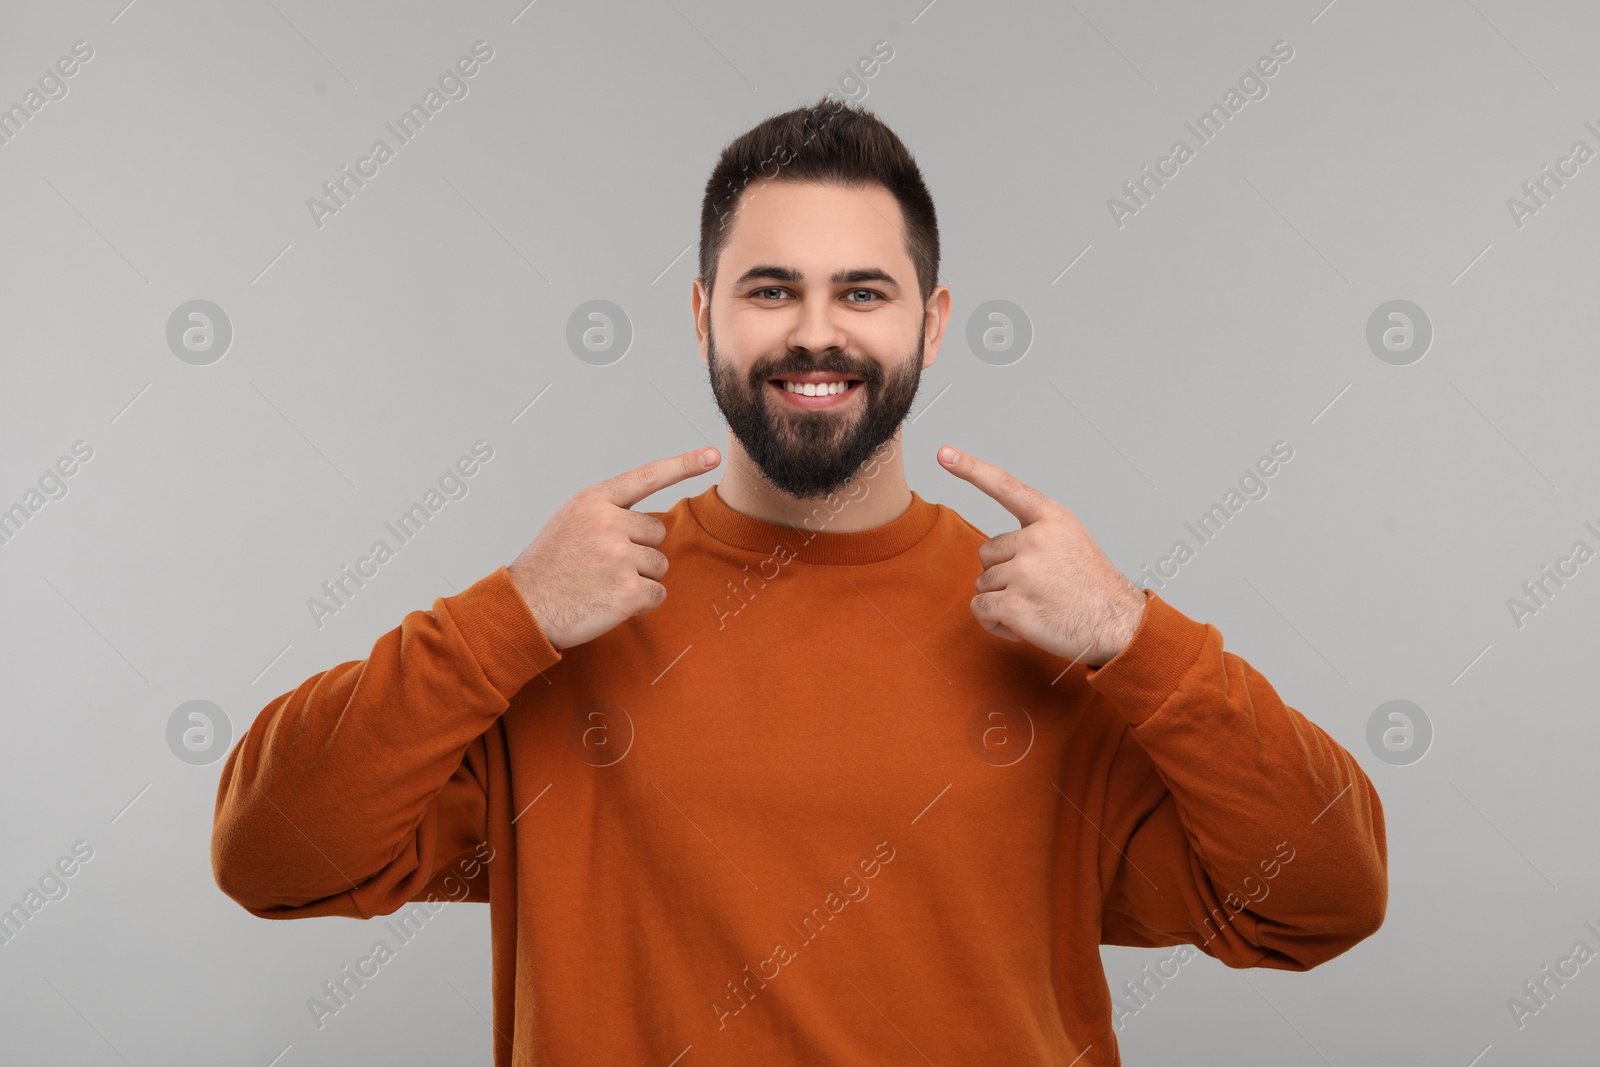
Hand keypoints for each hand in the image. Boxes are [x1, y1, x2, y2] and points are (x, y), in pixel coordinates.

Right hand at [507, 447, 720, 649]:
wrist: (523, 607)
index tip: (712, 455)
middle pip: (657, 533)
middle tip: (603, 566)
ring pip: (659, 565)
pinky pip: (657, 594)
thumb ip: (608, 514)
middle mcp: (608, 523)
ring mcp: (619, 556)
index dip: (683, 464)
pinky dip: (641, 604)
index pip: (646, 477)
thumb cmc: (549, 567)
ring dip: (639, 579)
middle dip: (640, 552)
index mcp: (593, 501)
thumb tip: (652, 526)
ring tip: (602, 584)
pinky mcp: (627, 590)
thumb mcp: (570, 522)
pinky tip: (609, 602)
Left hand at [939, 445, 1145, 668]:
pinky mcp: (1014, 605)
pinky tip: (1022, 626)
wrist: (1118, 626)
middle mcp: (1036, 539)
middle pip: (987, 552)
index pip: (1006, 487)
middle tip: (1038, 588)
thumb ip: (1036, 535)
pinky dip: (995, 623)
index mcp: (1052, 519)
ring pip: (983, 583)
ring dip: (1001, 600)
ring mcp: (1024, 572)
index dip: (972, 469)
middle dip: (1003, 573)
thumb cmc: (1093, 588)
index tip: (945, 453)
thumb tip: (994, 552)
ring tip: (1038, 607)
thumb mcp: (1072, 542)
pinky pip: (980, 609)